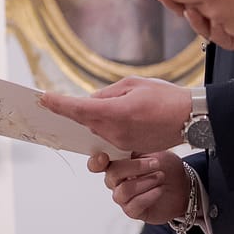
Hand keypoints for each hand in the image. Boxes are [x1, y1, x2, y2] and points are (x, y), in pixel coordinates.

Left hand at [39, 76, 190, 152]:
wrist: (190, 119)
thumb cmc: (164, 96)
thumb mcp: (133, 84)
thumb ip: (107, 94)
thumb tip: (89, 102)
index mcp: (115, 112)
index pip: (78, 109)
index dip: (58, 104)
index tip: (43, 99)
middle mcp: (114, 132)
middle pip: (84, 121)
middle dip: (71, 112)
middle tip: (53, 101)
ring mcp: (121, 143)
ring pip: (96, 130)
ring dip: (91, 119)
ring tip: (94, 105)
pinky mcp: (129, 149)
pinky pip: (109, 137)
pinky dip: (106, 126)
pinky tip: (113, 116)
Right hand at [95, 151, 189, 223]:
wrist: (184, 187)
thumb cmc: (167, 168)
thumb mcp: (154, 151)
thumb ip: (136, 149)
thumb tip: (124, 142)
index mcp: (118, 163)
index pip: (97, 163)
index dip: (96, 162)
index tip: (103, 158)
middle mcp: (116, 181)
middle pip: (112, 175)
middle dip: (134, 167)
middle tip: (155, 164)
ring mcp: (123, 197)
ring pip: (123, 191)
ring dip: (144, 182)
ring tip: (160, 177)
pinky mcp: (133, 211)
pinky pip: (134, 205)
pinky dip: (149, 196)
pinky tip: (159, 190)